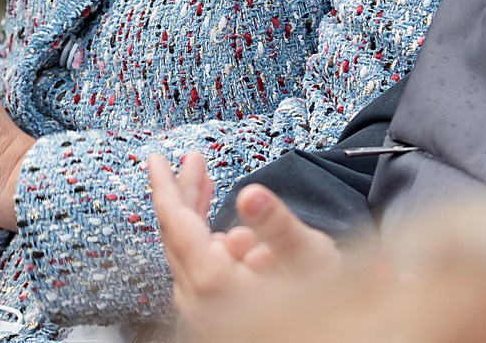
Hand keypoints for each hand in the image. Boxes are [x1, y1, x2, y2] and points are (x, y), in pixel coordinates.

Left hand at [147, 153, 340, 329]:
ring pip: (186, 251)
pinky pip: (197, 269)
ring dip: (194, 214)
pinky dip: (204, 240)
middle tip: (193, 161)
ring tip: (205, 184)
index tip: (156, 160)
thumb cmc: (321, 311)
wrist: (329, 341)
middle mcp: (199, 302)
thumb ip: (276, 224)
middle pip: (178, 235)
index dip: (165, 186)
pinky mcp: (212, 316)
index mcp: (214, 284)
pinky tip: (224, 232)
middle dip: (184, 192)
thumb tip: (251, 196)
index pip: (175, 223)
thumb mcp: (308, 258)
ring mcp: (203, 312)